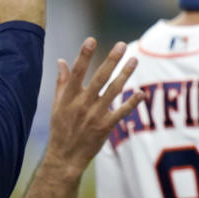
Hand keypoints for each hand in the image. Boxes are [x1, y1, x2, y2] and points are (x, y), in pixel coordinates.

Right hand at [41, 38, 144, 176]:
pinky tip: (142, 93)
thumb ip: (62, 82)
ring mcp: (95, 115)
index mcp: (69, 97)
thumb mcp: (57, 105)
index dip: (84, 56)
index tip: (91, 40)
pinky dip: (132, 103)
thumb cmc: (61, 128)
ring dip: (125, 75)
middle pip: (99, 78)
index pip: (77, 72)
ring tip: (134, 60)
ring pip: (113, 91)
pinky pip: (121, 112)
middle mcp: (82, 104)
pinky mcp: (105, 127)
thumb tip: (61, 60)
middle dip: (111, 61)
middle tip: (121, 45)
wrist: (65, 157)